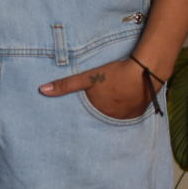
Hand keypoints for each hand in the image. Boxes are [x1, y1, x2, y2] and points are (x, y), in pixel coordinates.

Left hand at [39, 58, 155, 118]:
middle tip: (103, 98)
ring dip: (113, 109)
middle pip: (101, 115)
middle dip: (100, 109)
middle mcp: (112, 119)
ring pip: (115, 115)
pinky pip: (128, 114)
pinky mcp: (139, 112)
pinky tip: (125, 99)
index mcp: (99, 113)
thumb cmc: (115, 73)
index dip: (88, 108)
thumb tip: (41, 90)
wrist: (146, 69)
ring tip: (114, 98)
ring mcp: (127, 117)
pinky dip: (125, 108)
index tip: (87, 106)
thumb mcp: (88, 78)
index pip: (88, 114)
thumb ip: (65, 85)